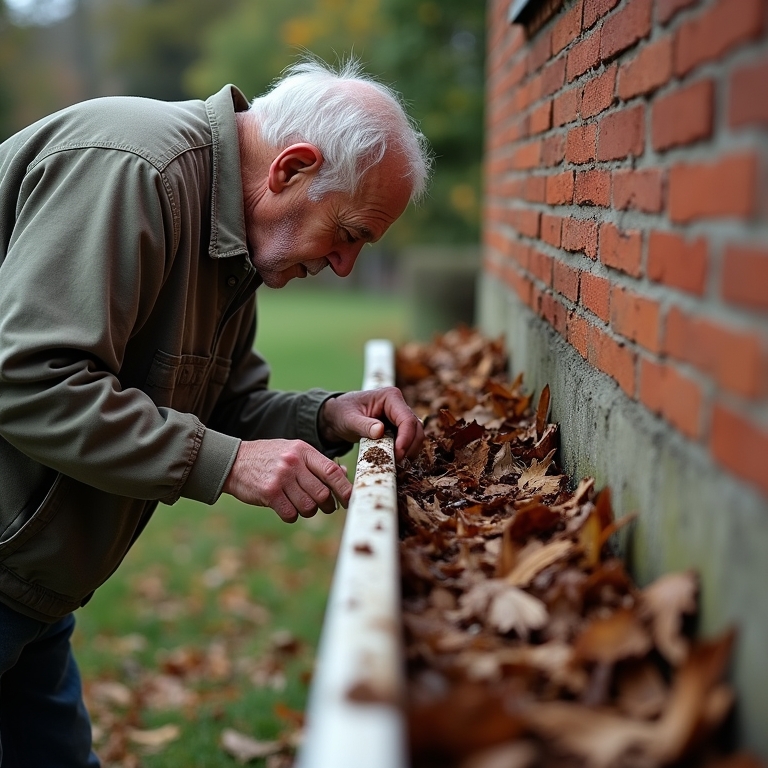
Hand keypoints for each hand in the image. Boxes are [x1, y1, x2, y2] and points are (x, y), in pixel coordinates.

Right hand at [222, 439, 351, 522]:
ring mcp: (281, 478)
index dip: (345, 488)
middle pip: (323, 493)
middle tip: (324, 506)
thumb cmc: (270, 458)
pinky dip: (292, 516)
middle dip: (327, 505)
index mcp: (304, 450)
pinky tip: (285, 507)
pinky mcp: (269, 493)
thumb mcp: (294, 452)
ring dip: (308, 511)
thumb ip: (317, 463)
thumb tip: (343, 474)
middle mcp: (294, 463)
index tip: (349, 499)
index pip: (332, 471)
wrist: (234, 461)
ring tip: (300, 504)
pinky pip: (291, 514)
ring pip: (308, 506)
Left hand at [318, 387, 423, 462]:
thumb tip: (380, 431)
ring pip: (416, 435)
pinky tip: (395, 460)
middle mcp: (399, 405)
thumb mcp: (349, 419)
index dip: (406, 438)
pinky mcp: (398, 427)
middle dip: (410, 446)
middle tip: (397, 462)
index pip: (406, 419)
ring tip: (396, 462)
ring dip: (409, 450)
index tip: (398, 454)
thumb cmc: (342, 413)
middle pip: (416, 428)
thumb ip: (364, 425)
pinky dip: (405, 451)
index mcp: (390, 397)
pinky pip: (408, 440)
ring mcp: (399, 416)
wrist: (336, 416)